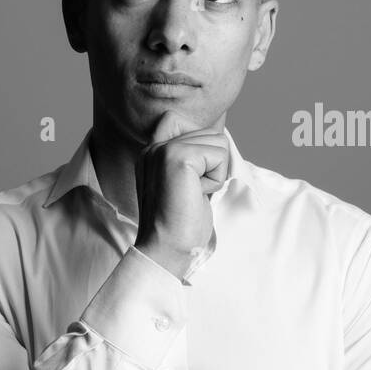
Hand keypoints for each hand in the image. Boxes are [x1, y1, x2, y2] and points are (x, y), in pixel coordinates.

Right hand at [133, 110, 228, 278]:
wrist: (164, 249)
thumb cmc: (178, 223)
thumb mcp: (181, 183)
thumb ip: (189, 157)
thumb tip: (215, 139)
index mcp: (151, 152)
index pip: (181, 120)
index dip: (200, 148)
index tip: (188, 182)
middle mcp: (153, 146)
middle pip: (209, 132)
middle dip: (211, 165)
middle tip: (189, 192)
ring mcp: (164, 149)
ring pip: (218, 142)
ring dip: (214, 172)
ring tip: (191, 193)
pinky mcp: (179, 157)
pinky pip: (220, 156)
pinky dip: (215, 180)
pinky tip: (196, 195)